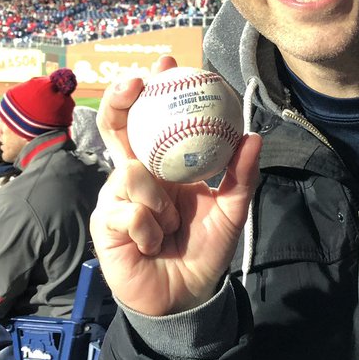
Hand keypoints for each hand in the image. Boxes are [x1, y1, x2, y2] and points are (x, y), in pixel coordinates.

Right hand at [91, 57, 260, 316]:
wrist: (185, 296)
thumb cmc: (203, 250)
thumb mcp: (230, 211)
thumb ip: (240, 175)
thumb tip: (253, 136)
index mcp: (163, 166)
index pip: (153, 119)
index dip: (154, 90)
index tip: (166, 64)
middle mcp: (135, 174)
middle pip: (117, 126)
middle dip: (122, 99)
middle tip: (136, 83)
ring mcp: (117, 196)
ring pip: (131, 172)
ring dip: (159, 201)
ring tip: (170, 225)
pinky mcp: (105, 222)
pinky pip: (128, 210)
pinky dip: (149, 228)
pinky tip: (153, 244)